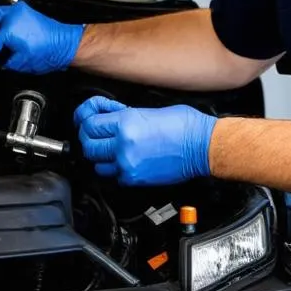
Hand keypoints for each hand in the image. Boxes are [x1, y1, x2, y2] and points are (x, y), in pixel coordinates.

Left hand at [74, 95, 215, 185]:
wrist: (203, 146)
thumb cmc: (184, 126)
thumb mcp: (148, 110)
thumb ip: (123, 115)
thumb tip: (108, 117)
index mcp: (126, 123)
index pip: (89, 124)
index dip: (88, 121)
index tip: (91, 119)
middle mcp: (123, 145)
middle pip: (88, 146)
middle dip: (90, 139)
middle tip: (97, 134)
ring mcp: (128, 165)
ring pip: (97, 165)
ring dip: (100, 157)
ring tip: (110, 149)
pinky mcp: (135, 180)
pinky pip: (114, 177)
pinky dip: (114, 170)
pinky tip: (123, 160)